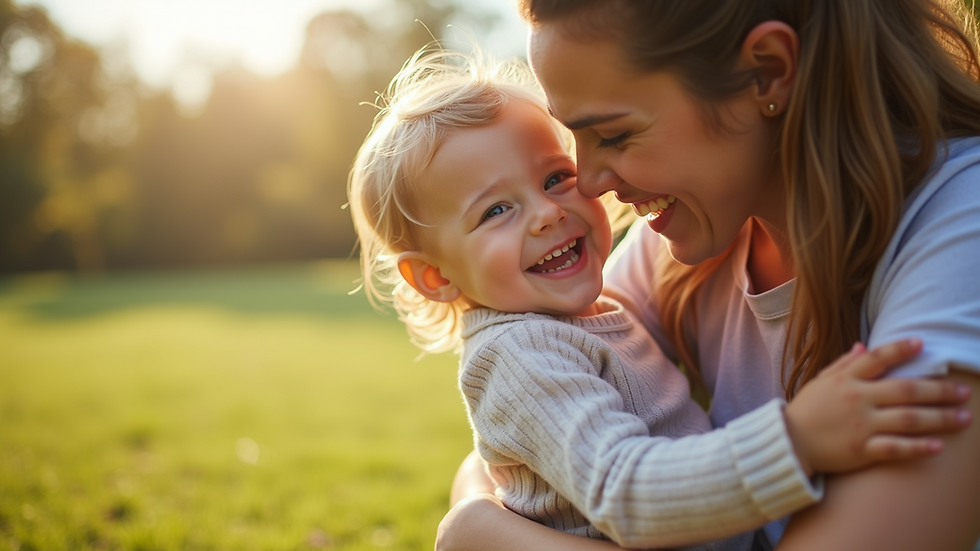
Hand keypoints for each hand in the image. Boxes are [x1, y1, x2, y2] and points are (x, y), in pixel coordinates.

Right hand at [783, 338, 971, 475]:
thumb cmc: (806, 411)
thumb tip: (862, 346)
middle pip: (906, 390)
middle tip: (964, 392)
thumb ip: (843, 364)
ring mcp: (860, 426)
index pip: (877, 358)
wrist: (788, 444)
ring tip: (964, 418)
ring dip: (940, 418)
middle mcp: (856, 399)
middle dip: (940, 390)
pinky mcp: (860, 450)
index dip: (900, 349)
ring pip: (908, 419)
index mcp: (846, 380)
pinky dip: (918, 448)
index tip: (922, 343)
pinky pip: (895, 448)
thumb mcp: (820, 382)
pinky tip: (938, 446)